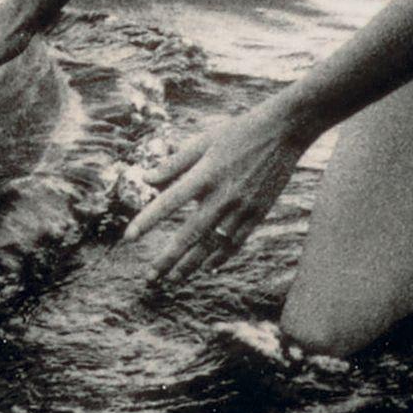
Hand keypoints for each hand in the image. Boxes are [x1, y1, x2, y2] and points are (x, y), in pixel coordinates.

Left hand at [120, 102, 307, 287]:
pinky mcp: (258, 212)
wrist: (284, 131)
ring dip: (191, 265)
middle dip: (168, 259)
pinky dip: (221, 257)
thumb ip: (175, 163)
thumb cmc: (240, 131)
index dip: (148, 221)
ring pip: (212, 245)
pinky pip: (236, 242)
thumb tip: (146, 179)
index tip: (128, 238)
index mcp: (206, 174)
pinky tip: (207, 267)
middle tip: (149, 278)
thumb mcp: (205, 140)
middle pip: (190, 234)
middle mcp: (223, 195)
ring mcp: (242, 207)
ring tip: (172, 281)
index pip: (169, 201)